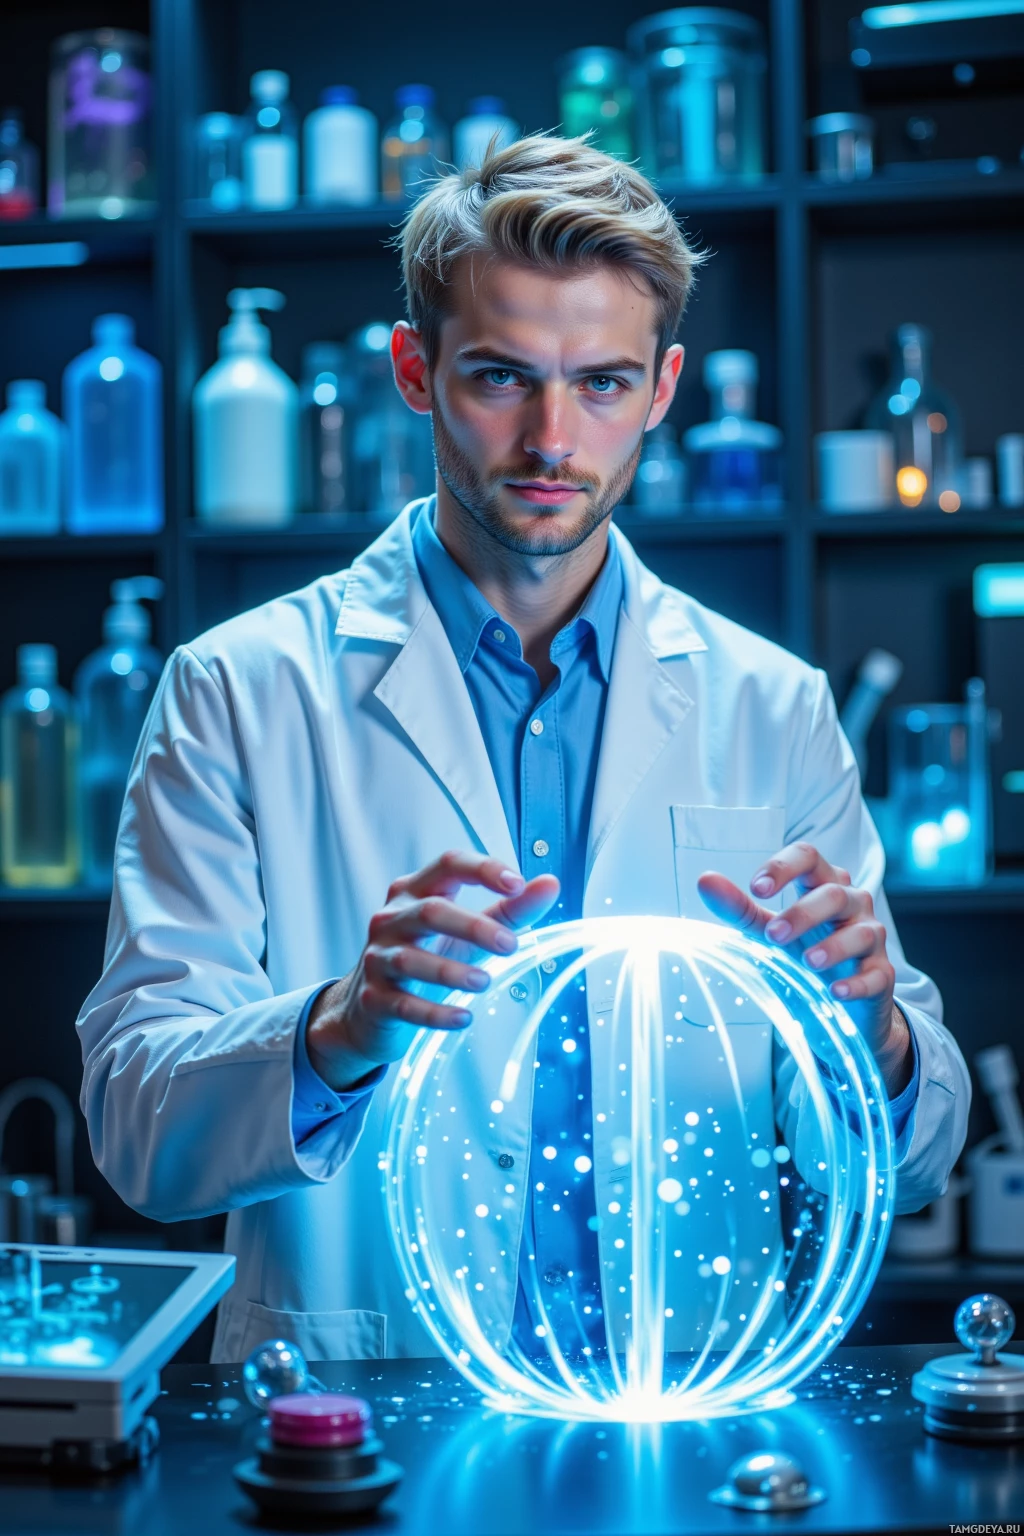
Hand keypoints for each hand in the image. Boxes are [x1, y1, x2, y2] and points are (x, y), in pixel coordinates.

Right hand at [307, 851, 559, 1090]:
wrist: (369, 1008)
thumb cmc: (426, 956)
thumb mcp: (468, 930)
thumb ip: (510, 909)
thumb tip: (551, 884)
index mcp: (415, 891)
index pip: (448, 864)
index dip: (483, 870)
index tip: (518, 884)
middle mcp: (391, 918)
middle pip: (431, 912)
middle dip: (474, 927)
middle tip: (511, 945)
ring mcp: (377, 958)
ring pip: (411, 959)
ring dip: (452, 971)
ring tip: (484, 982)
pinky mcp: (373, 998)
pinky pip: (403, 1005)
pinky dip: (435, 1013)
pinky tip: (463, 1019)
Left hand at [697, 842, 910, 1095]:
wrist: (840, 1001)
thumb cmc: (805, 949)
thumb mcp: (769, 929)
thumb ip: (739, 907)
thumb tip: (704, 880)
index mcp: (822, 883)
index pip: (808, 857)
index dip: (783, 867)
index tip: (757, 888)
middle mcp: (852, 903)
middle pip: (834, 893)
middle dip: (803, 913)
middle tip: (772, 935)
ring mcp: (871, 938)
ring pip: (862, 932)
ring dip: (834, 946)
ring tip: (808, 962)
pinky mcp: (882, 975)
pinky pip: (877, 974)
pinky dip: (857, 983)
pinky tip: (836, 992)